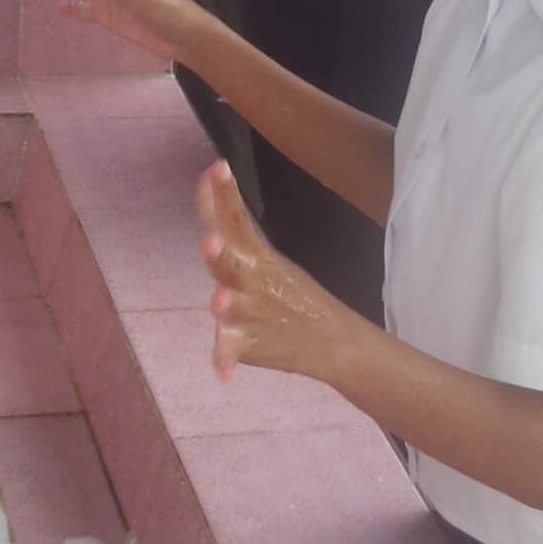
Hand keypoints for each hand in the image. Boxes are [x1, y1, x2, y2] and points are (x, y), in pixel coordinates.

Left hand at [196, 161, 353, 381]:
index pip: (235, 219)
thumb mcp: (270, 260)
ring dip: (228, 305)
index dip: (223, 194)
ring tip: (220, 304)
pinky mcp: (250, 345)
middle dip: (220, 253)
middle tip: (211, 241)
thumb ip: (234, 238)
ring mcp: (252, 314)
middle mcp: (252, 281)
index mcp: (257, 256)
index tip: (217, 166)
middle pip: (228, 263)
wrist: (334, 341)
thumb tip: (208, 197)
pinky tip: (224, 377)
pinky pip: (233, 352)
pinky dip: (227, 362)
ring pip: (232, 308)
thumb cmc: (291, 294)